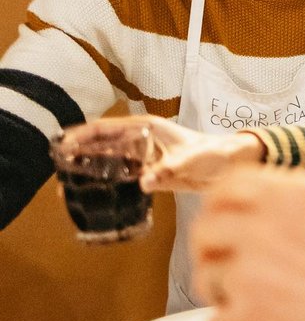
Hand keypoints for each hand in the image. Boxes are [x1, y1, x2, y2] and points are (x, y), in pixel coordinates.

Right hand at [61, 116, 263, 191]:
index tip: (64, 144)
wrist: (232, 164)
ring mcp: (145, 156)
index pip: (107, 128)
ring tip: (66, 183)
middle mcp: (142, 140)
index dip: (84, 135)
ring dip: (89, 168)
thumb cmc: (215, 153)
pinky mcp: (150, 172)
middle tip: (57, 166)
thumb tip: (144, 182)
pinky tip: (92, 192)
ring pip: (109, 160)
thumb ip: (169, 169)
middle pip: (102, 144)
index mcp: (148, 128)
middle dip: (78, 152)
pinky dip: (106, 182)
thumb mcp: (191, 160)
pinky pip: (122, 175)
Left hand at [191, 167, 304, 320]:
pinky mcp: (247, 315)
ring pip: (206, 275)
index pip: (232, 184)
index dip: (222, 201)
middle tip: (221, 258)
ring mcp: (250, 272)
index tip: (225, 215)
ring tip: (236, 299)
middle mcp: (266, 226)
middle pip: (206, 226)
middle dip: (208, 245)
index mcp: (300, 196)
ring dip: (218, 289)